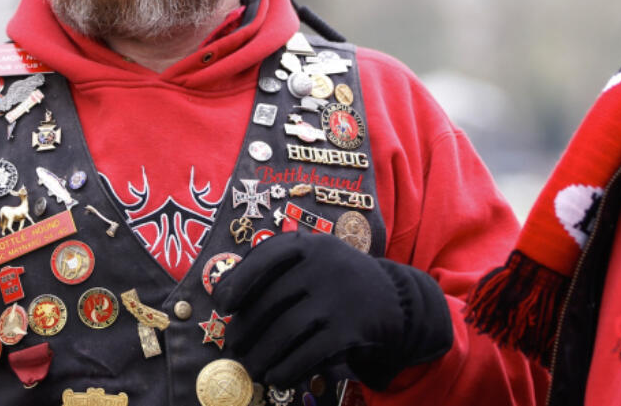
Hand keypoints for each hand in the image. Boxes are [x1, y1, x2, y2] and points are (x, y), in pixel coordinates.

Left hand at [211, 230, 452, 389]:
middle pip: (270, 302)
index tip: (222, 305)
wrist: (398, 302)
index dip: (238, 282)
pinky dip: (286, 368)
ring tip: (252, 367)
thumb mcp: (313, 262)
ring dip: (261, 355)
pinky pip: (307, 353)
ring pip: (285, 331)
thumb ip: (277, 273)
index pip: (265, 258)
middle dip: (246, 330)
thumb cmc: (338, 283)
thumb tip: (225, 299)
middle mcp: (323, 265)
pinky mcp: (350, 329)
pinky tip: (276, 377)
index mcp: (308, 244)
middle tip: (234, 347)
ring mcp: (338, 297)